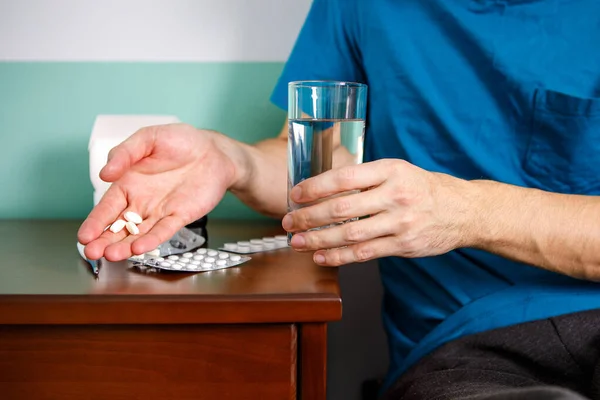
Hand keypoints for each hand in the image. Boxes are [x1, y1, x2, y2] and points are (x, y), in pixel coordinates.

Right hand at [78, 124, 236, 260]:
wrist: (214, 151)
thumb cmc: (181, 141)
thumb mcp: (148, 138)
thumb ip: (125, 153)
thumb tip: (105, 172)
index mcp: (128, 183)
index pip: (106, 207)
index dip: (95, 222)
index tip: (84, 236)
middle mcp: (141, 202)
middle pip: (119, 226)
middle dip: (105, 240)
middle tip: (92, 253)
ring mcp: (160, 211)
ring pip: (138, 233)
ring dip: (125, 245)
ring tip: (112, 255)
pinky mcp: (180, 216)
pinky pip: (164, 230)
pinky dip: (152, 240)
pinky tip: (139, 248)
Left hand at [282, 159, 474, 265]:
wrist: (462, 210)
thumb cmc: (422, 188)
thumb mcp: (397, 171)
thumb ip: (365, 178)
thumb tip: (321, 188)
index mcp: (390, 170)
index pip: (344, 177)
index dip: (315, 187)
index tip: (295, 194)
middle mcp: (395, 195)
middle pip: (342, 208)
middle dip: (309, 217)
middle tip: (288, 222)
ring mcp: (400, 222)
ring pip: (350, 234)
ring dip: (318, 240)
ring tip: (297, 242)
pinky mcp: (403, 245)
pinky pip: (365, 253)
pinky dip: (340, 257)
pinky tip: (321, 256)